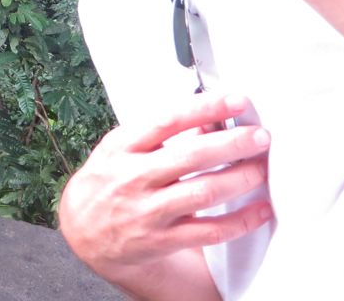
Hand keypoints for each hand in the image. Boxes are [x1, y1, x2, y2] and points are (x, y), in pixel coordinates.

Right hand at [59, 93, 271, 296]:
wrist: (82, 232)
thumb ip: (158, 135)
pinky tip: (259, 210)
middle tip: (260, 136)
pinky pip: (209, 231)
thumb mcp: (120, 149)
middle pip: (192, 156)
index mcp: (123, 147)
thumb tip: (207, 119)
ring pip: (204, 192)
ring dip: (240, 178)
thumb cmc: (106, 183)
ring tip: (261, 168)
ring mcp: (148, 211)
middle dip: (233, 143)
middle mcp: (134, 177)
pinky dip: (240, 221)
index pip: (168, 120)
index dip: (205, 108)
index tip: (235, 101)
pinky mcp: (162, 240)